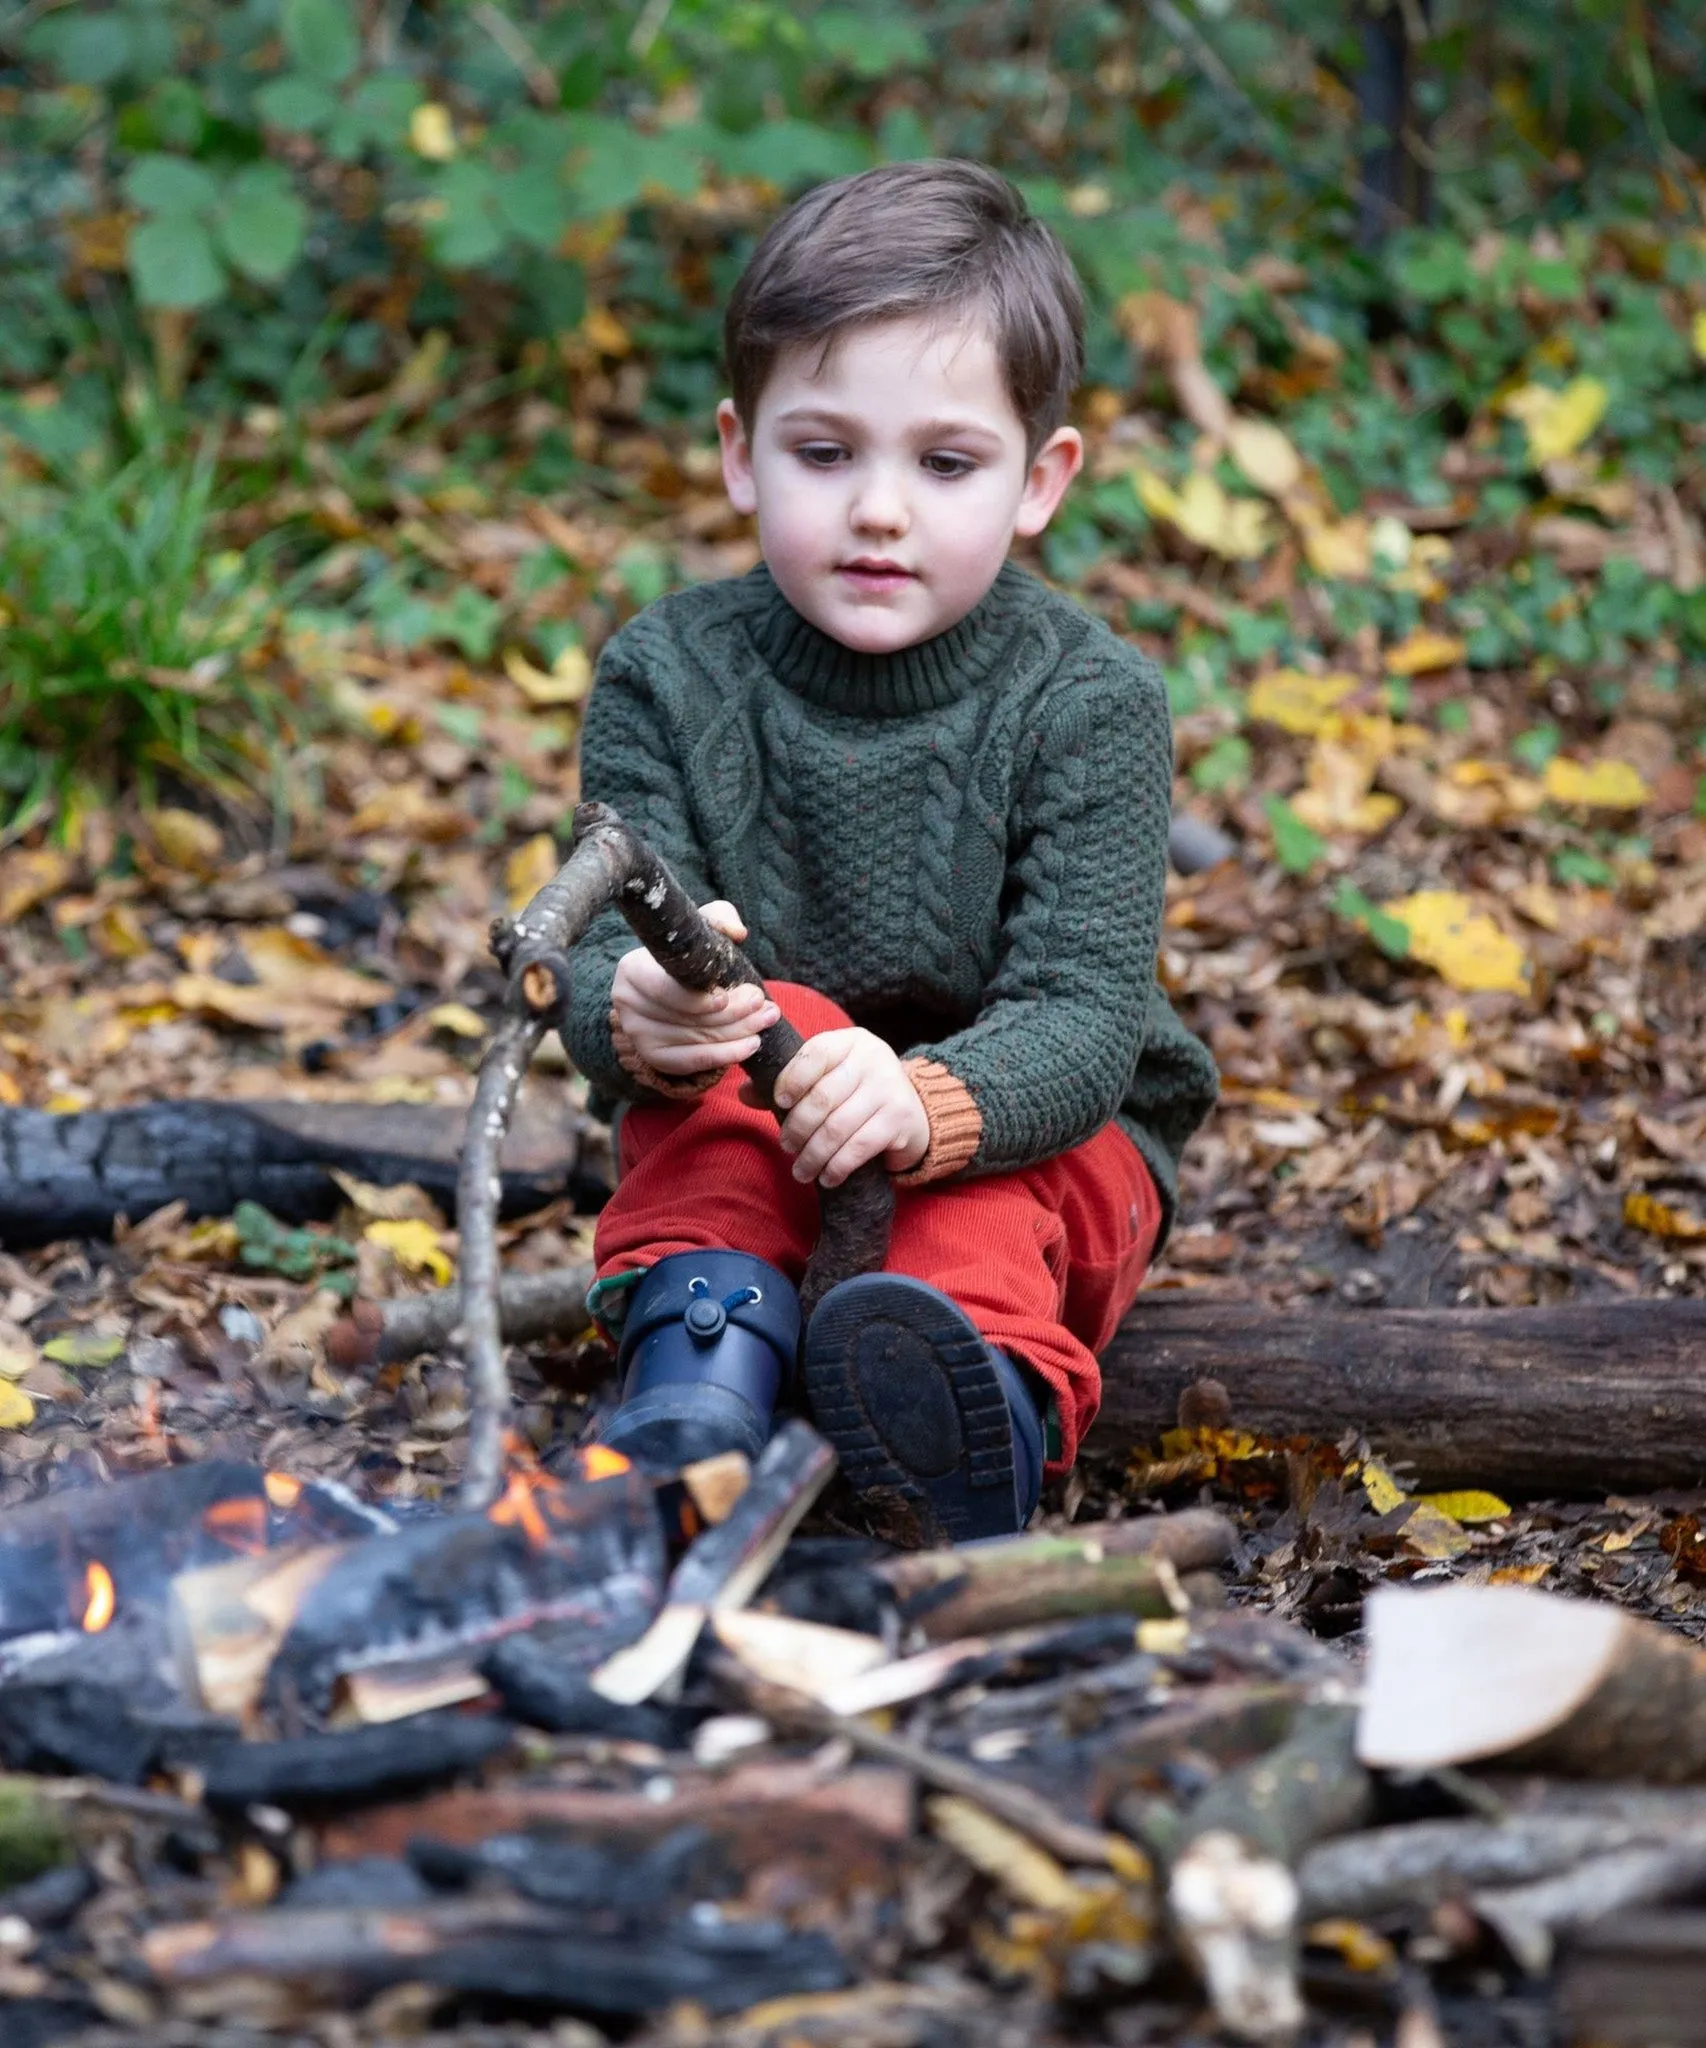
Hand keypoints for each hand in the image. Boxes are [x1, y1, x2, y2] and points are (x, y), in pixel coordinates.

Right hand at [609, 901, 779, 1078]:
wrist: (671, 986)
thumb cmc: (688, 955)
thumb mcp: (700, 928)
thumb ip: (719, 919)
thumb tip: (737, 933)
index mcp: (632, 969)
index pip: (663, 989)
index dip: (695, 998)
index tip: (726, 996)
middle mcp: (627, 1004)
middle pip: (685, 1017)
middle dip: (732, 1013)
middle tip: (764, 1005)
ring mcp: (638, 1034)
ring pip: (694, 1039)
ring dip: (737, 1033)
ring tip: (766, 1020)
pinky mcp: (654, 1057)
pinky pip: (692, 1062)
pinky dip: (724, 1056)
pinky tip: (750, 1046)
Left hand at [770, 1028, 929, 1187]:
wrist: (915, 1112)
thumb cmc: (858, 1093)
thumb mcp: (828, 1078)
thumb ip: (788, 1083)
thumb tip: (744, 1093)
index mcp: (851, 1042)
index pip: (814, 1054)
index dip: (790, 1081)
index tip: (779, 1104)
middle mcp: (874, 1059)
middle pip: (822, 1097)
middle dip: (798, 1128)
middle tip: (787, 1146)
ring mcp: (890, 1089)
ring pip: (837, 1127)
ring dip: (813, 1154)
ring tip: (801, 1169)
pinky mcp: (900, 1119)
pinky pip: (858, 1147)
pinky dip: (837, 1166)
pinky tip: (827, 1177)